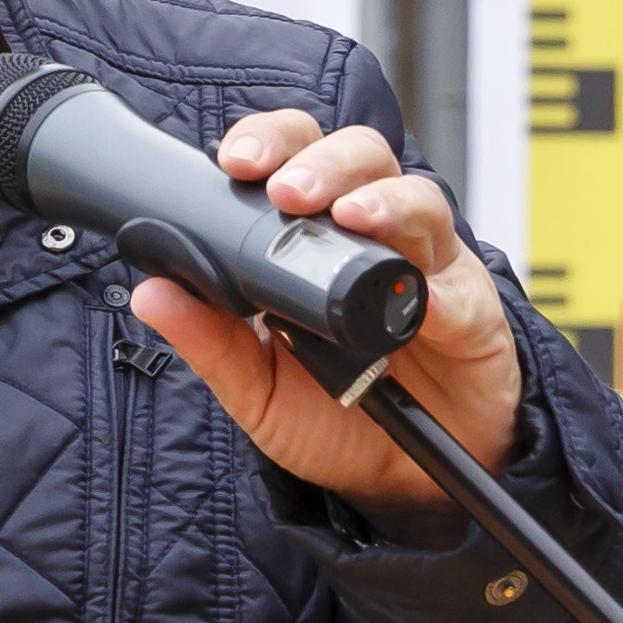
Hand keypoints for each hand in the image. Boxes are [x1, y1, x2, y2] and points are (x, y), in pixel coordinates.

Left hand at [123, 111, 522, 518]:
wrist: (399, 479)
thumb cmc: (332, 415)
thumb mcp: (255, 383)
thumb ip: (209, 340)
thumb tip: (150, 294)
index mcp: (313, 239)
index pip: (294, 161)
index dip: (270, 143)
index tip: (234, 159)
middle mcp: (372, 237)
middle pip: (360, 159)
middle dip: (322, 161)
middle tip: (286, 189)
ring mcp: (426, 268)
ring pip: (417, 201)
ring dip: (381, 199)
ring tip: (348, 214)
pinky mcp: (472, 312)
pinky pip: (458, 287)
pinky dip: (433, 285)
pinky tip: (410, 293)